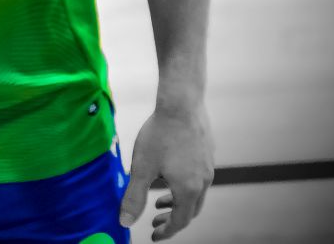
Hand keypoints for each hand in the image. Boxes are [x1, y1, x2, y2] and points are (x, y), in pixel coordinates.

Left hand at [119, 101, 214, 240]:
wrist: (181, 103)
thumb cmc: (160, 135)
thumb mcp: (141, 169)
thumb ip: (134, 197)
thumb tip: (125, 223)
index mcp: (189, 190)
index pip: (180, 221)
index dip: (166, 231)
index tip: (153, 236)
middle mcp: (204, 181)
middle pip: (191, 210)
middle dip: (172, 218)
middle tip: (155, 220)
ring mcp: (208, 166)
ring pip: (195, 193)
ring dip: (177, 200)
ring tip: (158, 198)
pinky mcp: (207, 152)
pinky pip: (197, 177)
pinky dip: (183, 184)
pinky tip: (168, 172)